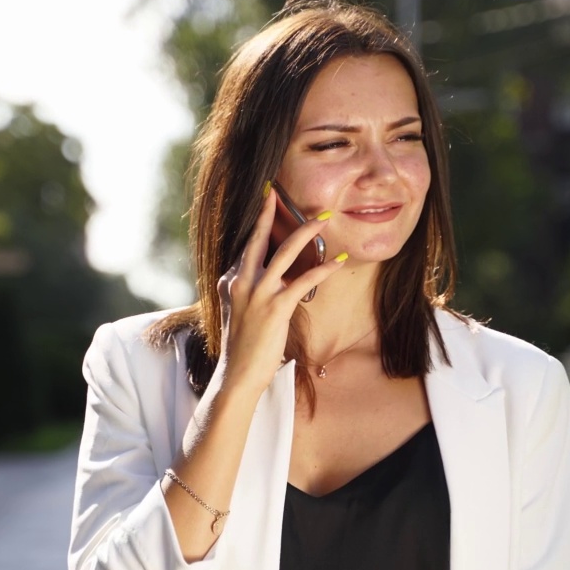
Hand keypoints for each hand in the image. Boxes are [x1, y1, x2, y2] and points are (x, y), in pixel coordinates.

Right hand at [216, 183, 347, 394]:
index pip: (246, 246)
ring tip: (323, 219)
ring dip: (305, 233)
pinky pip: (303, 280)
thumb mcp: (240, 315)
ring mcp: (257, 294)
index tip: (266, 203)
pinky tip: (337, 261)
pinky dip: (322, 269)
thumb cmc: (242, 349)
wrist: (236, 376)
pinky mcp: (275, 307)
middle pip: (258, 239)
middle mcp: (241, 282)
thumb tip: (271, 284)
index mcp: (232, 282)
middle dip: (270, 213)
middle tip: (279, 193)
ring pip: (283, 253)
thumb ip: (250, 294)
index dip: (258, 224)